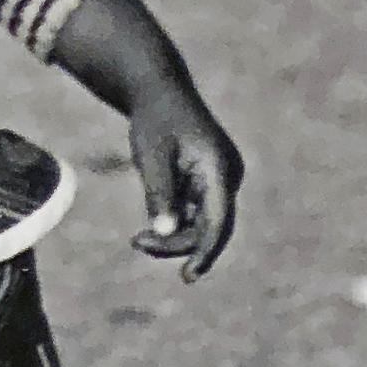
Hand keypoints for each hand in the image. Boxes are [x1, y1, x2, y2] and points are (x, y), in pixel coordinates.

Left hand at [129, 83, 243, 282]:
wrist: (158, 90)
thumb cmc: (153, 120)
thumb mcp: (150, 155)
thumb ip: (159, 194)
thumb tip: (163, 231)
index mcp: (219, 167)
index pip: (218, 221)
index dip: (205, 251)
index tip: (188, 276)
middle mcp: (228, 177)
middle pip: (211, 227)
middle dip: (178, 243)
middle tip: (138, 243)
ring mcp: (221, 181)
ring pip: (203, 225)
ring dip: (174, 236)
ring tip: (138, 240)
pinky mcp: (211, 184)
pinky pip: (197, 215)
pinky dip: (175, 224)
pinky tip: (149, 229)